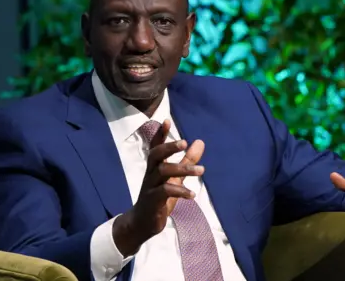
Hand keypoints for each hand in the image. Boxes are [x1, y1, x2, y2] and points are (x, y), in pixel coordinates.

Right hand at [113, 120, 204, 255]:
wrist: (143, 222)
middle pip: (156, 155)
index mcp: (155, 167)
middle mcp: (150, 173)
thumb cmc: (159, 197)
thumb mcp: (176, 178)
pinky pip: (165, 192)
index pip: (156, 146)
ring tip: (201, 170)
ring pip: (163, 172)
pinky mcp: (152, 201)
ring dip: (183, 169)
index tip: (166, 120)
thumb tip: (200, 142)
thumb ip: (187, 160)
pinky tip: (192, 194)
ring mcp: (150, 186)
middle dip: (169, 147)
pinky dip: (180, 192)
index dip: (160, 134)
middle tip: (184, 142)